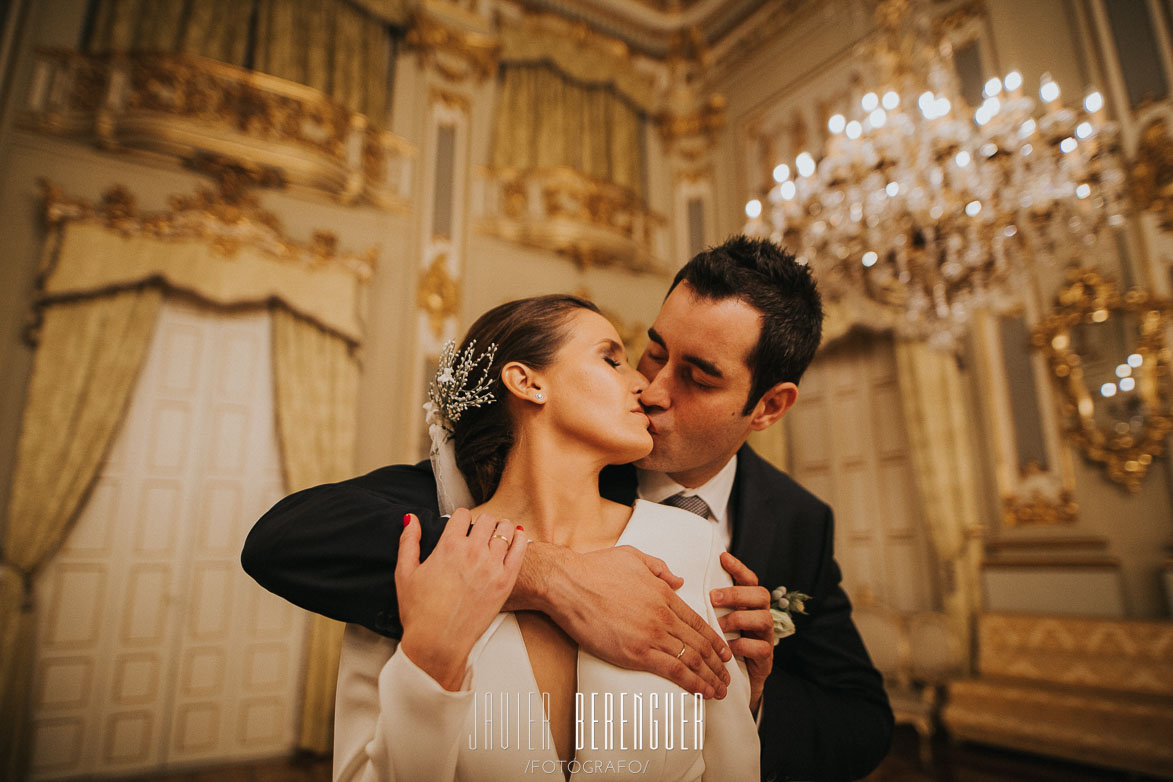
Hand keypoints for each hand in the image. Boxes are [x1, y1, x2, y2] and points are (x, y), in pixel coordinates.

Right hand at [396, 508, 526, 689]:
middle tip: (480, 531)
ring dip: (501, 528)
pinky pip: (520, 549)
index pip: (462, 515)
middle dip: (482, 522)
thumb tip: (411, 519)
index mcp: (448, 547)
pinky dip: (520, 538)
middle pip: (486, 519)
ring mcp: (491, 566)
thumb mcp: (405, 572)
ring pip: (505, 530)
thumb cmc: (420, 612)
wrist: (438, 642)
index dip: (460, 518)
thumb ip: (409, 541)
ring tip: (498, 534)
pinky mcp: (505, 581)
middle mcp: (472, 552)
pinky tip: (517, 538)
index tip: (461, 525)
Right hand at [523, 544, 731, 698]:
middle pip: (700, 644)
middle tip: (727, 678)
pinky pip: (672, 670)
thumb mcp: (634, 557)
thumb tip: (679, 580)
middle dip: (718, 664)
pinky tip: (701, 691)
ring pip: (691, 660)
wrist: (568, 584)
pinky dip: (691, 683)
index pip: (699, 622)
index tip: (725, 653)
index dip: (715, 641)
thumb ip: (660, 568)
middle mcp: (663, 616)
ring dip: (709, 678)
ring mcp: (651, 635)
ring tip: (719, 691)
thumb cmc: (594, 569)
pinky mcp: (635, 653)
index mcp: (664, 595)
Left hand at [710, 552, 773, 713]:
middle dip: (737, 594)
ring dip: (739, 620)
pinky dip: (743, 646)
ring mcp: (764, 638)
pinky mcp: (765, 660)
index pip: (748, 580)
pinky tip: (728, 649)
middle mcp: (759, 617)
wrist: (730, 684)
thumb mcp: (709, 621)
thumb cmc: (716, 646)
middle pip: (761, 595)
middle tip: (714, 597)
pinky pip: (761, 648)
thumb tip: (677, 581)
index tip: (723, 557)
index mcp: (747, 605)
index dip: (738, 568)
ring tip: (720, 625)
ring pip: (764, 619)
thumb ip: (701, 602)